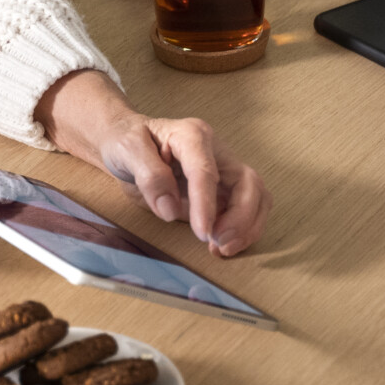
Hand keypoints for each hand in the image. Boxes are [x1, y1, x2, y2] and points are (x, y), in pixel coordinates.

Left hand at [37, 70, 271, 255]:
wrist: (127, 144)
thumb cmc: (127, 141)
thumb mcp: (127, 150)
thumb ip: (149, 176)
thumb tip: (170, 209)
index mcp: (192, 136)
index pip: (206, 171)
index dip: (207, 203)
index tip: (202, 234)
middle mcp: (216, 152)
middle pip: (248, 182)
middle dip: (241, 217)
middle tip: (218, 243)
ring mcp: (223, 172)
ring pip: (257, 197)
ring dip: (247, 226)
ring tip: (221, 248)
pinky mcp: (222, 192)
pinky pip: (246, 210)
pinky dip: (241, 231)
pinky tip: (219, 246)